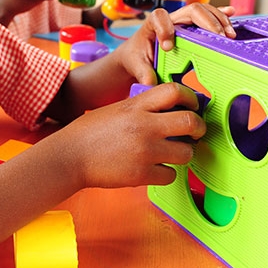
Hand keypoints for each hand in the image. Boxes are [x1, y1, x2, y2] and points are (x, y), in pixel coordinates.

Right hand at [47, 82, 204, 188]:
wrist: (69, 157)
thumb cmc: (90, 132)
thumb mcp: (117, 109)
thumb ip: (143, 107)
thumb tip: (170, 108)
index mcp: (136, 106)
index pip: (175, 91)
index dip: (191, 97)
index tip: (192, 105)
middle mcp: (144, 126)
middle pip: (190, 122)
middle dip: (198, 128)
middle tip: (195, 132)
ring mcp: (144, 151)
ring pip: (187, 153)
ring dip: (183, 154)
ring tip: (172, 154)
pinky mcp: (141, 174)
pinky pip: (171, 176)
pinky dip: (166, 174)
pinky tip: (155, 170)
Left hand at [115, 5, 235, 86]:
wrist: (138, 55)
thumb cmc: (136, 58)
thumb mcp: (135, 65)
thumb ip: (142, 73)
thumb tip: (150, 84)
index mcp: (153, 24)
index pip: (159, 17)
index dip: (165, 28)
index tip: (168, 47)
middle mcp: (171, 19)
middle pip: (191, 10)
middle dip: (207, 22)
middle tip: (219, 38)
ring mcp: (184, 22)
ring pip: (203, 11)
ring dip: (218, 20)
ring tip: (229, 35)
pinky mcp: (193, 27)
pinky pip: (209, 17)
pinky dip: (221, 15)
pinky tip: (232, 13)